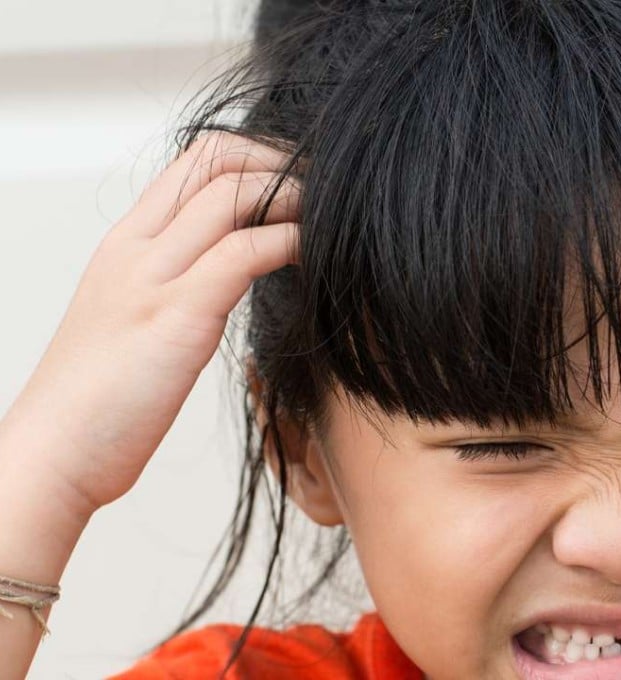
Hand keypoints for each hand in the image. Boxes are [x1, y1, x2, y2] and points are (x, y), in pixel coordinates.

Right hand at [2, 132, 300, 519]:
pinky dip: (292, 242)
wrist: (54, 453)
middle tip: (328, 190)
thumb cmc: (99, 399)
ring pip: (234, 193)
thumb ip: (173, 283)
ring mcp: (154, 276)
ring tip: (332, 218)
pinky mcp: (177, 314)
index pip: (194, 160)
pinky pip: (245, 252)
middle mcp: (137, 246)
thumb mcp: (133, 318)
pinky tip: (318, 256)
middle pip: (217, 159)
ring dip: (295, 196)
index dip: (257, 156)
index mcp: (126, 243)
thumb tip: (230, 273)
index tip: (300, 181)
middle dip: (283, 162)